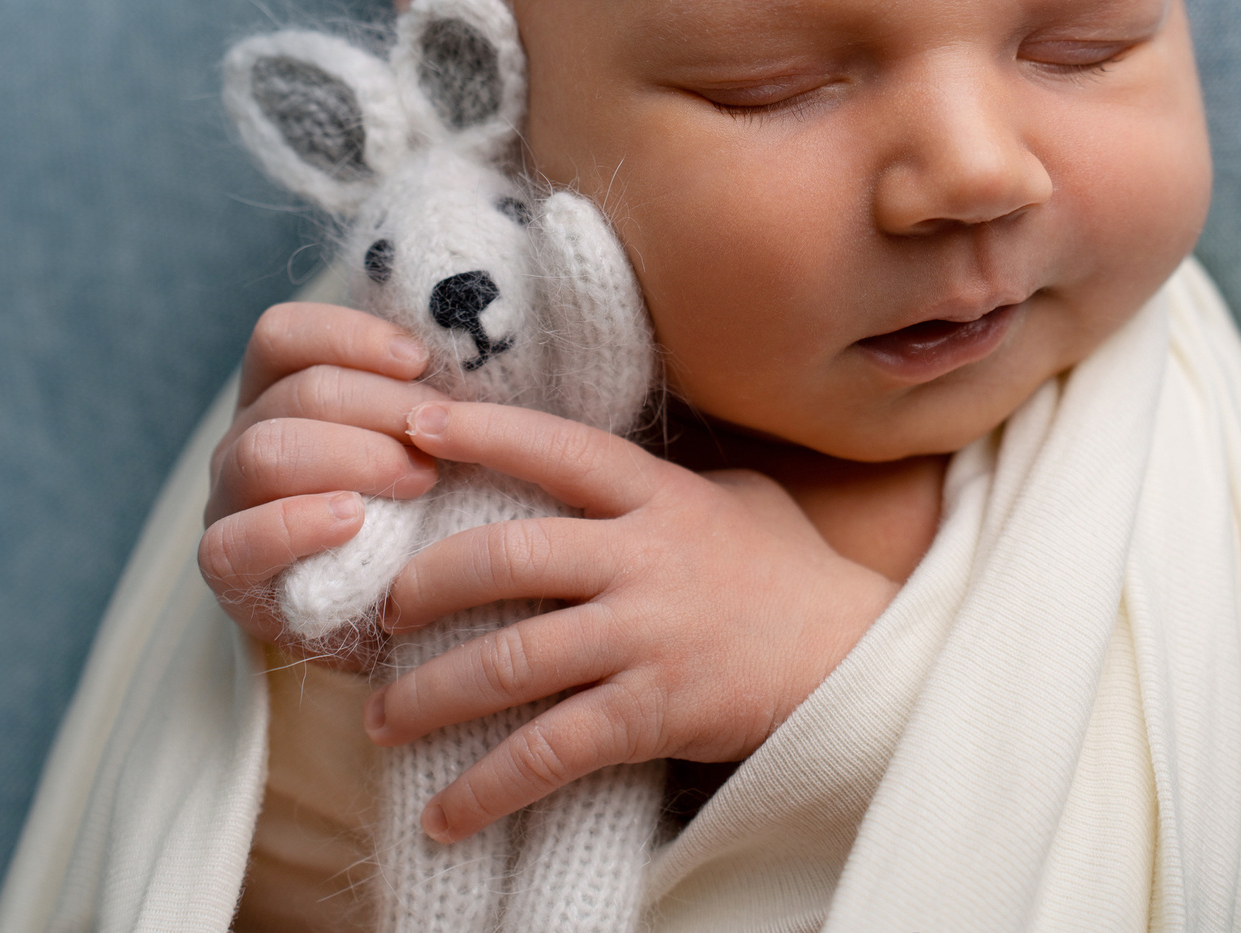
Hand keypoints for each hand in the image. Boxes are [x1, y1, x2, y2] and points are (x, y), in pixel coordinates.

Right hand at [197, 302, 451, 648]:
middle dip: (380, 409)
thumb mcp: (423, 447)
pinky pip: (234, 540)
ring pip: (264, 451)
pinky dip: (294, 524)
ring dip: (352, 457)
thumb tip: (468, 349)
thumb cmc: (418, 515)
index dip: (349, 336)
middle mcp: (242, 439)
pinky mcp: (227, 572)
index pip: (282, 336)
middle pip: (295, 393)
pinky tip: (351, 521)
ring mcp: (227, 503)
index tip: (420, 361)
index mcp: (279, 394)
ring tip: (416, 481)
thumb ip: (425, 401)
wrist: (399, 621)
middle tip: (439, 444)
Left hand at [365, 400, 900, 842]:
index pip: (558, 449)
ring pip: (511, 661)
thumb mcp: (733, 498)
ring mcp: (648, 637)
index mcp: (658, 496)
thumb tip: (580, 464)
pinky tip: (443, 814)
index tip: (413, 426)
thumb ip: (657, 481)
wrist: (857, 657)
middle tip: (384, 615)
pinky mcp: (654, 713)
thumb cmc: (787, 573)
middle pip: (507, 558)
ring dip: (430, 695)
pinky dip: (486, 787)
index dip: (483, 431)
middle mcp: (645, 559)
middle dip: (425, 587)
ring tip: (384, 718)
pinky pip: (550, 751)